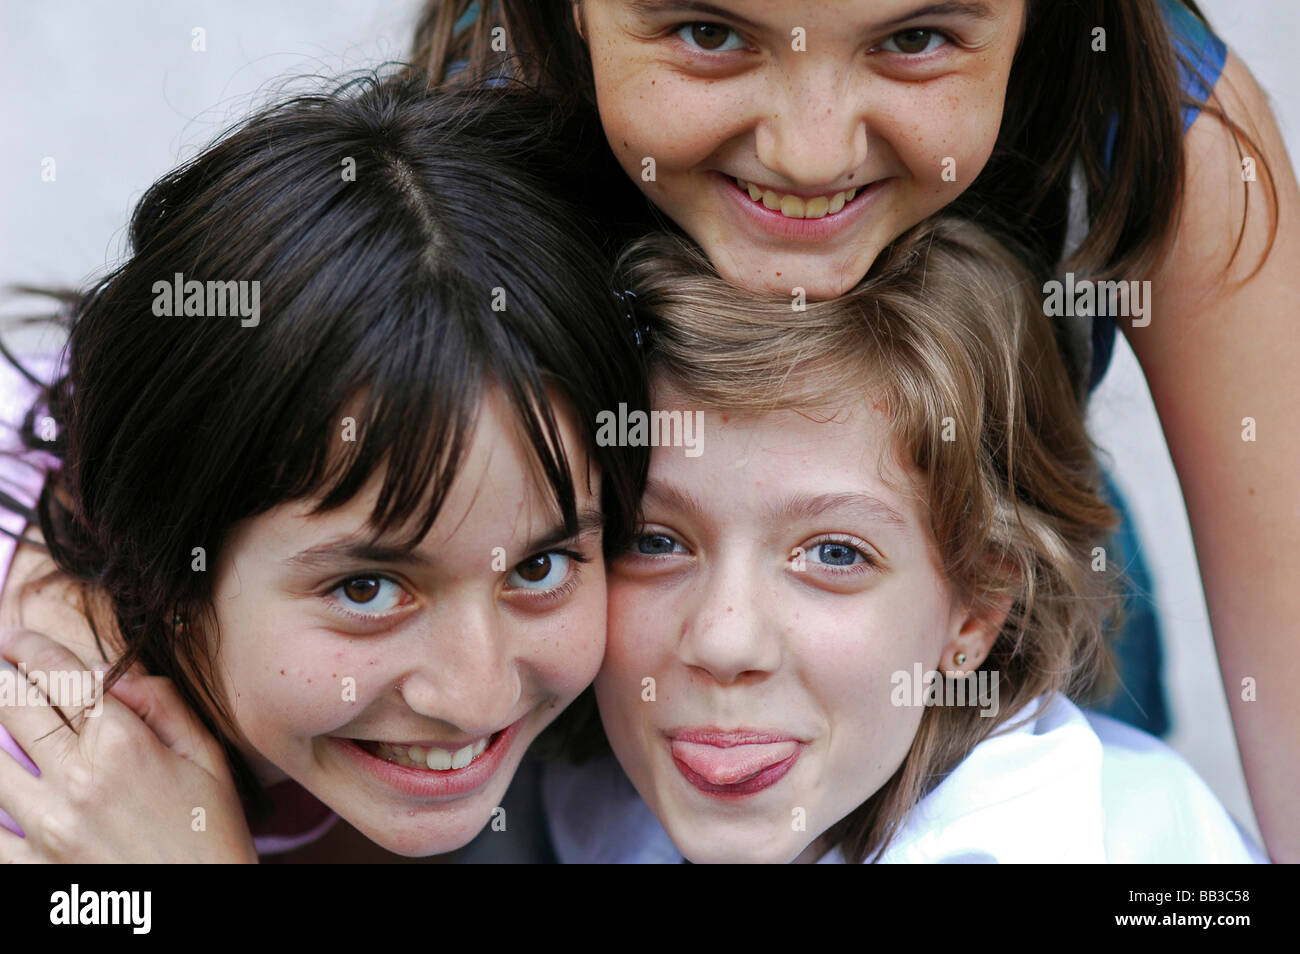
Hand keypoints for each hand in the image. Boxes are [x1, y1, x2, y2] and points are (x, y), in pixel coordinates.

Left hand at [0, 627, 257, 861]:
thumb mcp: (207, 760)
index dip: (32, 648)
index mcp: (123, 745)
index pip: (62, 677)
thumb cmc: (211, 836)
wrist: (198, 913)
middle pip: (15, 707)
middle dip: (0, 675)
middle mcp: (77, 779)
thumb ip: (164, 706)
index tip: (16, 638)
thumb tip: (118, 673)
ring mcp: (46, 826)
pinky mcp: (29, 867)